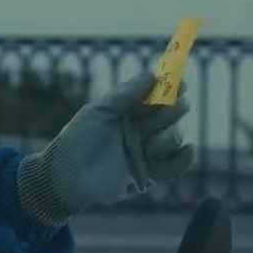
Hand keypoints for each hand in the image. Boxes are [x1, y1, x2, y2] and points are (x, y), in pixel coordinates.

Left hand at [16, 73, 195, 226]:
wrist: (67, 178)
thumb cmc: (77, 140)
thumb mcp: (97, 112)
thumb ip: (124, 95)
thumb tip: (152, 75)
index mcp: (128, 110)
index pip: (156, 95)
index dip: (171, 88)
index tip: (181, 83)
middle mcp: (141, 128)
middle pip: (171, 113)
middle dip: (174, 108)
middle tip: (174, 105)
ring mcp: (147, 150)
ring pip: (175, 136)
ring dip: (170, 136)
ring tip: (151, 144)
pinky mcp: (151, 174)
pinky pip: (178, 165)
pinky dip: (184, 158)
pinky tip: (185, 150)